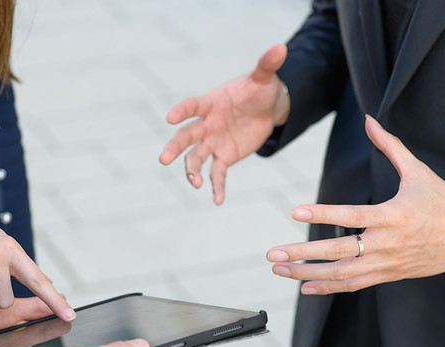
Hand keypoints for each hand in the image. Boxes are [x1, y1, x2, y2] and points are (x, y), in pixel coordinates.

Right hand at [159, 44, 289, 204]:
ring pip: (196, 158)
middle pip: (186, 137)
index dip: (182, 111)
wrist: (266, 108)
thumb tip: (280, 47)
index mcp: (212, 103)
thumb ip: (267, 65)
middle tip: (163, 159)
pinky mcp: (224, 156)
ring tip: (195, 184)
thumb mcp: (264, 78)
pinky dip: (217, 187)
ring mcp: (213, 142)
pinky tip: (218, 200)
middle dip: (175, 148)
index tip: (170, 118)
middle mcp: (207, 124)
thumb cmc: (259, 90)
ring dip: (192, 171)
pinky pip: (217, 173)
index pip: (192, 106)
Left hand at [266, 115, 444, 294]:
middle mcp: (389, 243)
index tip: (295, 211)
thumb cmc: (443, 201)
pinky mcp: (388, 276)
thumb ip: (390, 146)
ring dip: (307, 273)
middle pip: (340, 251)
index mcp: (395, 215)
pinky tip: (304, 286)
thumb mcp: (419, 171)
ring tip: (279, 269)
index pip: (352, 215)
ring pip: (342, 274)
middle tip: (272, 253)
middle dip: (303, 253)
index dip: (323, 213)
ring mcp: (388, 263)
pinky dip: (328, 287)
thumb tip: (369, 119)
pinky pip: (354, 284)